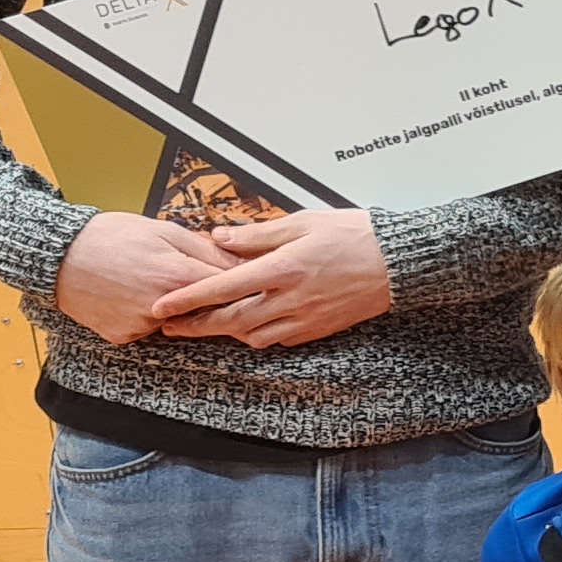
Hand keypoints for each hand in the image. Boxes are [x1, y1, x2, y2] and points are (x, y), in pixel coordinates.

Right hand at [53, 212, 233, 344]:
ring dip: (178, 307)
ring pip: (177, 320)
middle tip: (194, 279)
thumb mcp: (164, 230)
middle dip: (210, 297)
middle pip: (207, 310)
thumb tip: (240, 259)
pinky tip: (131, 294)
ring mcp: (142, 326)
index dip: (242, 283)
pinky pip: (149, 328)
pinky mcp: (124, 336)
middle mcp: (163, 308)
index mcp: (177, 276)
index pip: (230, 289)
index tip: (248, 280)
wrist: (56, 256)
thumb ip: (205, 248)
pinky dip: (147, 315)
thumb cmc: (108, 237)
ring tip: (150, 279)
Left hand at [149, 209, 390, 346]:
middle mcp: (290, 298)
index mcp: (283, 268)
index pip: (222, 287)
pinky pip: (278, 339)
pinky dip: (257, 335)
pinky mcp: (318, 329)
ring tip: (206, 326)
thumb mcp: (305, 222)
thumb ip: (258, 233)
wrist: (400, 264)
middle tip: (170, 327)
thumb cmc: (356, 236)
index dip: (187, 298)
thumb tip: (220, 237)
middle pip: (230, 320)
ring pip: (252, 335)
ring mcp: (305, 317)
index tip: (162, 305)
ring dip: (225, 332)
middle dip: (195, 326)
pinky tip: (249, 326)